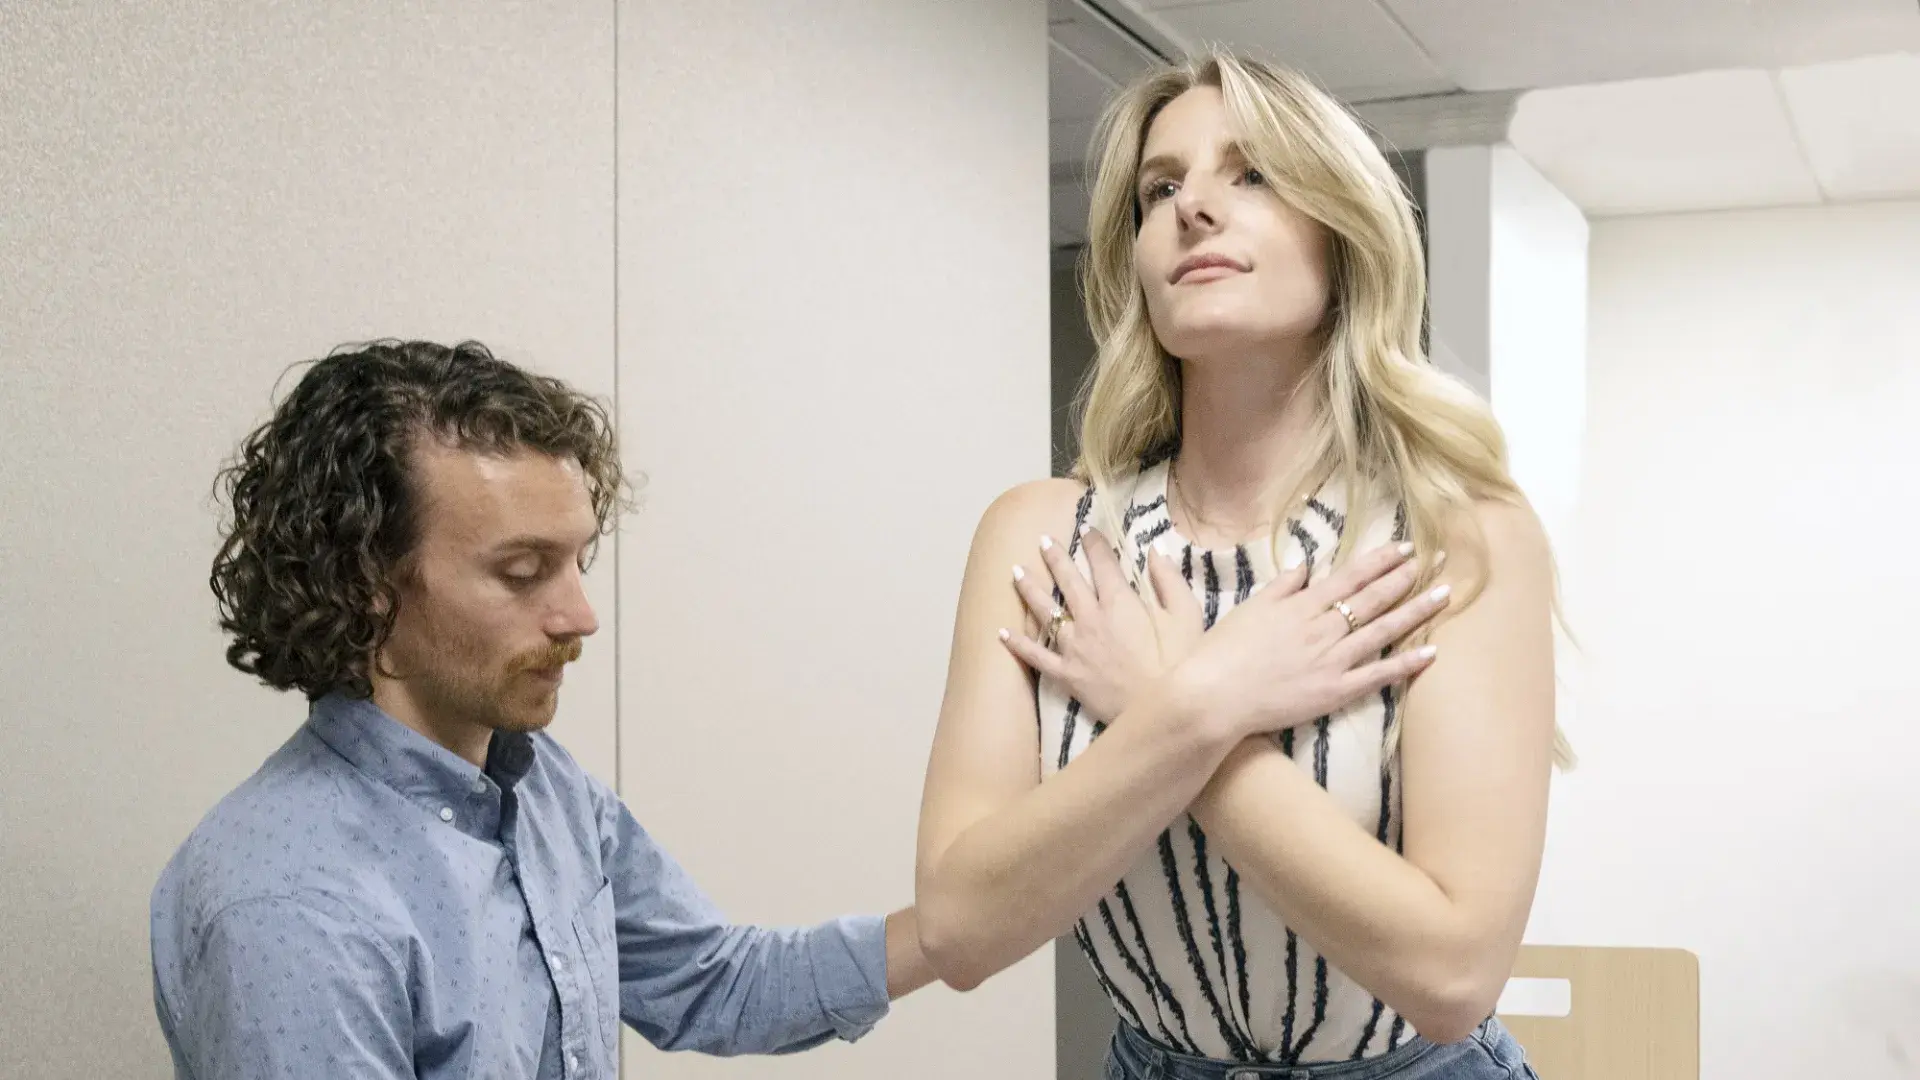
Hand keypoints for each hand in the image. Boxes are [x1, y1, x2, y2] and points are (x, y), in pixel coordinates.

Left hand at [998, 528, 1203, 722]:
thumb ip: (1169, 580)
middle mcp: (1091, 618)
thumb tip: (1156, 549)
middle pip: (1068, 580)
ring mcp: (1075, 647)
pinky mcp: (1067, 674)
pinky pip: (1036, 656)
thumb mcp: (1187, 616)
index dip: (1093, 543)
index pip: (1102, 563)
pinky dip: (1017, 643)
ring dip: (1029, 588)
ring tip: (1016, 571)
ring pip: (1045, 610)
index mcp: (1120, 602)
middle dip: (1055, 557)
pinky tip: (1001, 632)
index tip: (1086, 529)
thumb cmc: (1181, 665)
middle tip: (1043, 540)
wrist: (1163, 713)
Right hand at [1175, 541, 1450, 738]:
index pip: (1350, 576)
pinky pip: (1377, 676)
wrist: (1212, 696)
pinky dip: (1405, 664)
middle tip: (1437, 561)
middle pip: (1373, 598)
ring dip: (1416, 611)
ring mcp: (1331, 660)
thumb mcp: (1249, 608)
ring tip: (1444, 595)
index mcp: (1301, 605)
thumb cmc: (1222, 652)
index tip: (1405, 547)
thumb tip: (1306, 566)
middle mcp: (1322, 627)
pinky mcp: (1333, 692)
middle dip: (1406, 577)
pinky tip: (1431, 652)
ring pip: (1382, 630)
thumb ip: (1281, 586)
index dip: (1380, 560)